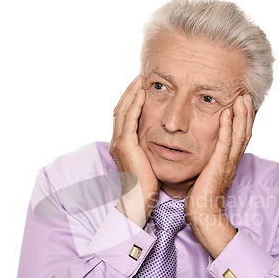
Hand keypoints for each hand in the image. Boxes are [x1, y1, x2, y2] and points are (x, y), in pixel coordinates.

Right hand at [110, 76, 158, 226]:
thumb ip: (150, 149)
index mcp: (121, 145)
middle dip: (130, 92)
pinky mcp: (125, 146)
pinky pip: (129, 119)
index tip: (142, 87)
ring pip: (123, 110)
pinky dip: (134, 104)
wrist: (140, 200)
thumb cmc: (147, 186)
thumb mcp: (148, 162)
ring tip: (141, 79)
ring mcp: (119, 143)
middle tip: (140, 77)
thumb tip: (161, 140)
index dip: (131, 100)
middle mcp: (116, 142)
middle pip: (120, 109)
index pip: (124, 116)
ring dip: (131, 93)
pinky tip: (142, 93)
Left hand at [185, 93, 254, 257]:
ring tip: (241, 98)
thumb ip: (208, 162)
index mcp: (229, 162)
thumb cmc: (200, 197)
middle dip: (246, 112)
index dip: (242, 119)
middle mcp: (232, 160)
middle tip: (245, 94)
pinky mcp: (219, 166)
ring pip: (239, 134)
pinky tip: (226, 114)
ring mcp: (228, 163)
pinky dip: (227, 127)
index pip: (239, 136)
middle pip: (244, 132)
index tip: (241, 103)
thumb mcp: (206, 174)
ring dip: (241, 115)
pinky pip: (225, 143)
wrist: (202, 215)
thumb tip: (202, 154)